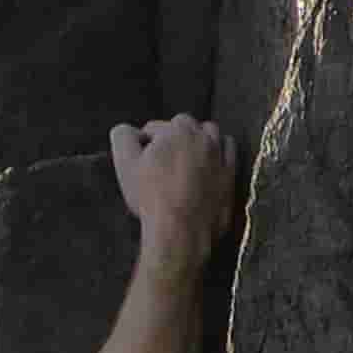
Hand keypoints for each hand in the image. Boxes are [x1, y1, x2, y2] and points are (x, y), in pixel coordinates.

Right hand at [111, 115, 235, 259]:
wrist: (181, 228)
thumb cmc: (151, 197)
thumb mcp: (126, 166)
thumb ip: (122, 139)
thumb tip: (123, 129)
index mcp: (174, 131)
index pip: (153, 127)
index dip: (143, 142)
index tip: (140, 158)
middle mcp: (200, 135)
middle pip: (183, 124)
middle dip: (172, 136)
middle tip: (162, 159)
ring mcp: (218, 152)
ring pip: (209, 131)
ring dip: (197, 137)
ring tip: (185, 156)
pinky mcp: (230, 169)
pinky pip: (228, 148)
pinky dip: (218, 148)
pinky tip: (208, 160)